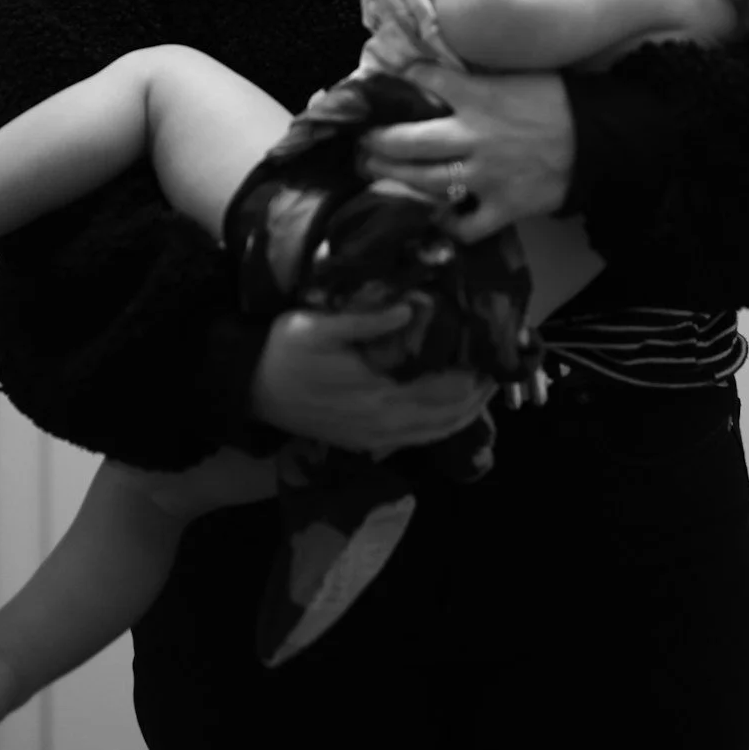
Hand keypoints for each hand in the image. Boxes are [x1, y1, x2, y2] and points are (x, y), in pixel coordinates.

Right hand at [248, 302, 495, 453]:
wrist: (248, 388)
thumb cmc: (283, 351)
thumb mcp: (320, 326)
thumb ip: (367, 320)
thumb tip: (412, 307)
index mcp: (378, 395)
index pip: (443, 390)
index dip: (474, 376)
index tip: (494, 355)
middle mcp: (383, 424)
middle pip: (447, 416)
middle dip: (478, 395)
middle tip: (500, 370)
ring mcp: (374, 438)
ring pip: (434, 432)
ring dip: (464, 414)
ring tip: (484, 390)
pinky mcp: (364, 442)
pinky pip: (415, 440)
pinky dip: (440, 427)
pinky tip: (449, 413)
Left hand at [355, 62, 575, 242]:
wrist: (603, 139)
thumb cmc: (561, 101)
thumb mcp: (518, 74)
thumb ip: (477, 76)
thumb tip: (437, 70)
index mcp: (480, 97)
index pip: (426, 81)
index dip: (398, 81)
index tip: (380, 87)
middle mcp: (476, 137)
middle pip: (409, 141)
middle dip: (376, 142)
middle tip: (362, 142)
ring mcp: (488, 176)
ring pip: (425, 182)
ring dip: (392, 179)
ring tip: (375, 173)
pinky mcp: (505, 207)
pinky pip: (465, 225)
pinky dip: (445, 224)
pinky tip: (432, 215)